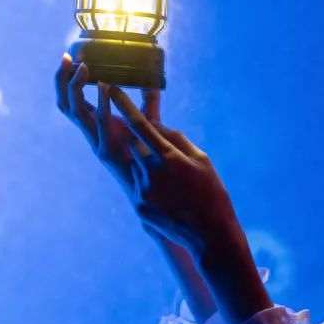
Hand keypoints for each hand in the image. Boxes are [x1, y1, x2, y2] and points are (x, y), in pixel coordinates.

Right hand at [55, 53, 163, 195]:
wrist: (156, 186)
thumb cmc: (152, 154)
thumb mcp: (148, 122)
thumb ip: (148, 102)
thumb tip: (153, 80)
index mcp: (96, 123)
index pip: (72, 99)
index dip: (65, 79)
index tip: (68, 56)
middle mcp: (91, 132)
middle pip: (65, 103)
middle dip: (61, 80)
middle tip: (66, 58)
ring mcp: (96, 141)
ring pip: (74, 112)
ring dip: (75, 88)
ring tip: (83, 67)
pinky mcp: (107, 150)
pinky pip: (98, 124)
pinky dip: (99, 103)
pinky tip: (104, 86)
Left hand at [101, 80, 242, 260]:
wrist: (210, 234)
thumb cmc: (211, 193)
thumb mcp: (201, 160)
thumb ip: (176, 139)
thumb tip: (156, 126)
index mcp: (168, 156)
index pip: (140, 125)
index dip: (124, 106)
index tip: (112, 89)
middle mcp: (151, 171)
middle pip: (138, 146)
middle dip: (145, 145)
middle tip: (164, 155)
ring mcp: (143, 190)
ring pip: (139, 167)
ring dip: (150, 169)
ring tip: (175, 185)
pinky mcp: (139, 205)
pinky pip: (141, 186)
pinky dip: (152, 187)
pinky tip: (171, 200)